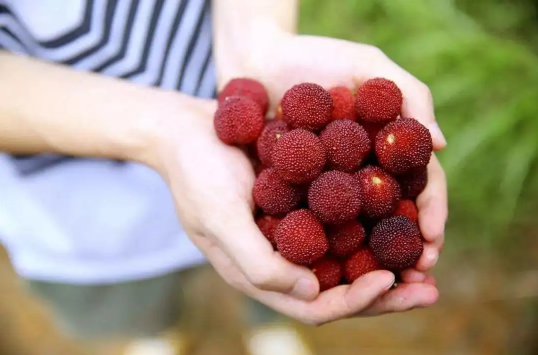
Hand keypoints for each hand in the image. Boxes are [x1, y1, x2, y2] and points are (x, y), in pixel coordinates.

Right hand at [151, 85, 438, 325]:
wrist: (188, 130)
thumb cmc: (196, 174)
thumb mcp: (219, 219)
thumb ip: (258, 262)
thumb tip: (312, 291)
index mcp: (260, 273)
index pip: (315, 305)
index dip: (354, 300)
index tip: (389, 278)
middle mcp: (282, 258)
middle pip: (341, 288)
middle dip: (386, 293)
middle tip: (430, 288)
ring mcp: (294, 231)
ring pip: (348, 257)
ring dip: (387, 261)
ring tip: (427, 258)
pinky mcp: (302, 202)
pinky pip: (343, 221)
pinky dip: (372, 224)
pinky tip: (402, 214)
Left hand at [247, 33, 447, 306]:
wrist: (258, 61)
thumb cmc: (316, 57)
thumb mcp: (368, 64)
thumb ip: (411, 96)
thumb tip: (442, 145)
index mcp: (388, 147)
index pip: (420, 187)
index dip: (430, 213)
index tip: (432, 240)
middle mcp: (363, 173)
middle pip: (392, 219)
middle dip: (406, 250)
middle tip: (415, 279)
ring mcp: (330, 185)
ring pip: (357, 230)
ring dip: (372, 261)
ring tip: (380, 287)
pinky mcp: (297, 192)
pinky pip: (315, 224)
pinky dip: (327, 246)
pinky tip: (331, 268)